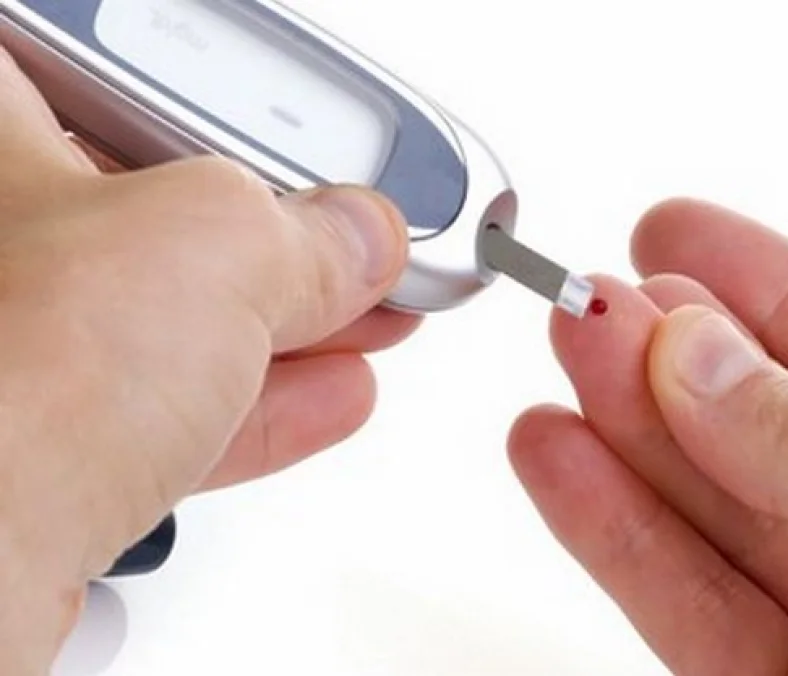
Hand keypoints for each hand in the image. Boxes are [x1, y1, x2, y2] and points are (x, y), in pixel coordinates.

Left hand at [0, 51, 414, 671]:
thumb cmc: (14, 378)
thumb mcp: (218, 244)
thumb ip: (308, 230)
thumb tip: (354, 239)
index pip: (124, 93)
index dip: (236, 126)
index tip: (318, 165)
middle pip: (154, 215)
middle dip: (280, 241)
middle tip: (359, 252)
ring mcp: (9, 350)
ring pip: (165, 323)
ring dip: (286, 329)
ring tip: (371, 324)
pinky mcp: (34, 445)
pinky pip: (163, 409)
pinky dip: (255, 404)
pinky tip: (327, 396)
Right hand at [509, 199, 787, 673]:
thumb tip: (700, 355)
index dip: (774, 286)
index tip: (678, 237)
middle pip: (785, 426)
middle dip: (682, 353)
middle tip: (593, 297)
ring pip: (722, 516)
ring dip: (630, 433)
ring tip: (561, 362)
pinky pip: (690, 608)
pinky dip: (617, 533)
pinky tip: (565, 463)